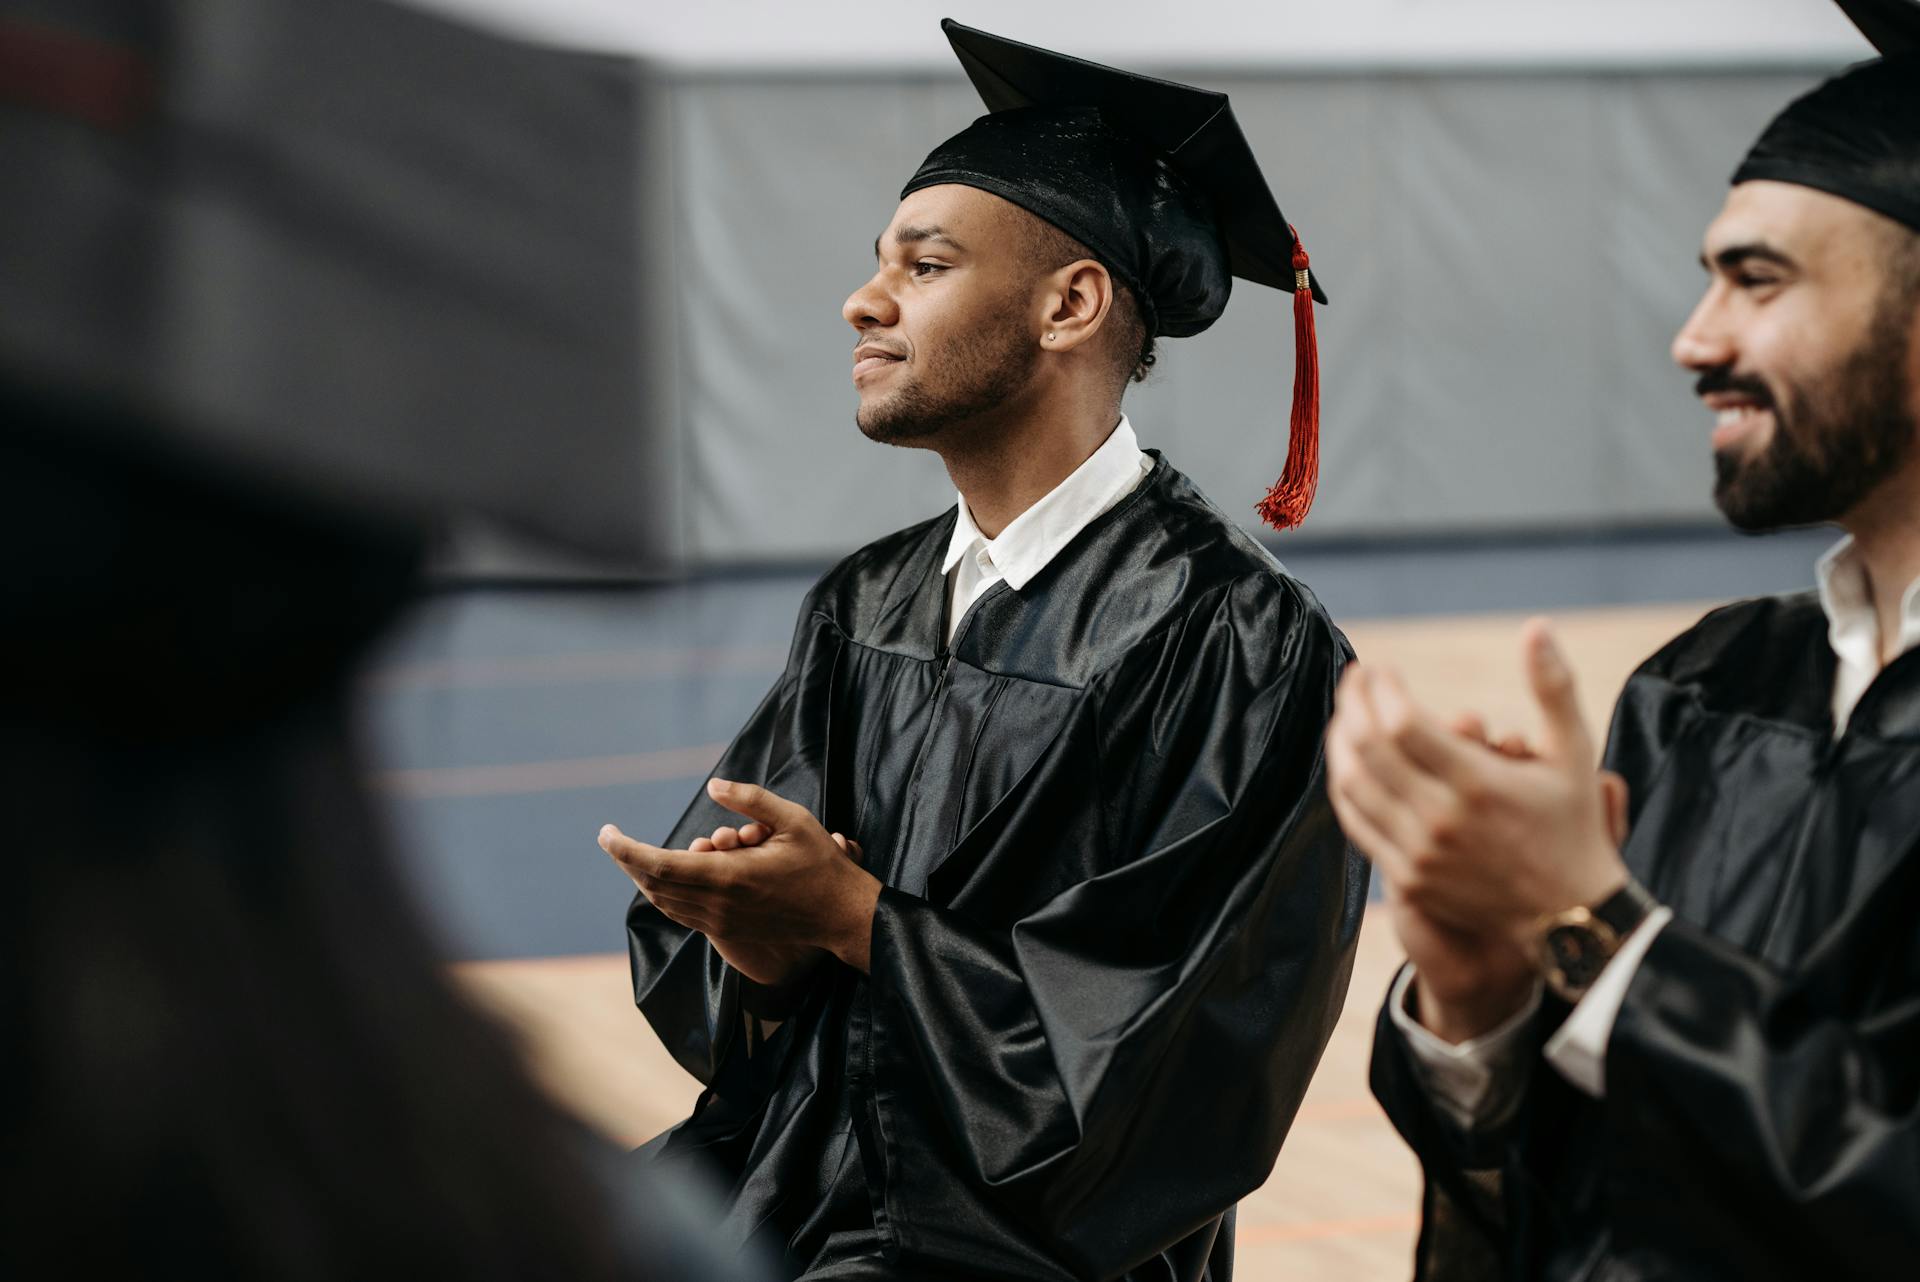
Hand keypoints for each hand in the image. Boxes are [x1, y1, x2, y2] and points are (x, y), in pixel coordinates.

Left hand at [599, 779, 882, 977]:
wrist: (840, 915)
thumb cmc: (820, 865)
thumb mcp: (793, 820)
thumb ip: (751, 800)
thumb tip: (712, 784)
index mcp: (729, 876)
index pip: (660, 864)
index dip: (626, 849)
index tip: (606, 833)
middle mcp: (718, 904)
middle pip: (653, 884)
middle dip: (627, 860)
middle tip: (611, 838)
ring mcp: (721, 922)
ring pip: (664, 902)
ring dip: (642, 878)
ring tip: (630, 854)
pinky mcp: (728, 930)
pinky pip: (681, 914)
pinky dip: (662, 894)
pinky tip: (660, 877)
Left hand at [1328, 621, 1631, 1034]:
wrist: (1570, 918)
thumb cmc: (1573, 826)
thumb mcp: (1575, 753)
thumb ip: (1553, 687)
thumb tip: (1536, 627)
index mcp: (1479, 785)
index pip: (1401, 723)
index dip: (1380, 689)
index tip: (1380, 668)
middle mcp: (1442, 821)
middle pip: (1366, 750)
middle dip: (1351, 704)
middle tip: (1354, 680)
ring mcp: (1419, 854)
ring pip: (1351, 786)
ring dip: (1339, 742)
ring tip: (1346, 714)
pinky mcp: (1407, 879)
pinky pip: (1357, 823)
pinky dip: (1345, 785)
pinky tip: (1349, 762)